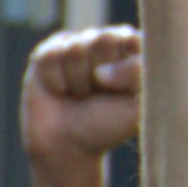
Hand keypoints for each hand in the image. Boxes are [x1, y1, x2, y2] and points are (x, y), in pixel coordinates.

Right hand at [23, 22, 143, 177]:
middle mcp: (106, 40)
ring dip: (77, 81)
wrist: (68, 147)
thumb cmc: (109, 124)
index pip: (133, 39)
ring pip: (75, 49)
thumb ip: (139, 73)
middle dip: (100, 75)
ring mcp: (76, 44)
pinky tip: (60, 91)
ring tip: (79, 94)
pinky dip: (55, 82)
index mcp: (134, 47)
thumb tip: (101, 70)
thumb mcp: (139, 103)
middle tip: (99, 93)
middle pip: (104, 40)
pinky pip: (49, 57)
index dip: (126, 69)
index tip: (124, 91)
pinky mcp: (47, 54)